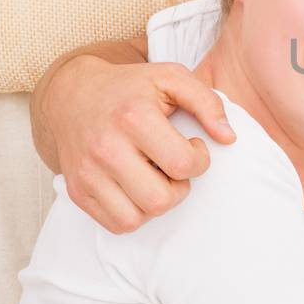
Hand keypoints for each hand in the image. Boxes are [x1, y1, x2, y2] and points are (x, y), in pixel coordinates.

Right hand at [50, 56, 234, 233]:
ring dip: (156, 204)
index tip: (191, 146)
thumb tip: (229, 138)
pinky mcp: (77, 191)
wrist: (73, 94)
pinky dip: (134, 214)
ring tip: (155, 178)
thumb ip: (207, 103)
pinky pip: (116, 225)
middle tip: (173, 166)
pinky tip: (137, 188)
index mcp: (133, 117)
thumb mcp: (171, 78)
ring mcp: (88, 173)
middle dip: (179, 188)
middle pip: (160, 199)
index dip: (199, 160)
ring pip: (137, 219)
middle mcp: (106, 148)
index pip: (183, 164)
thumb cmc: (130, 87)